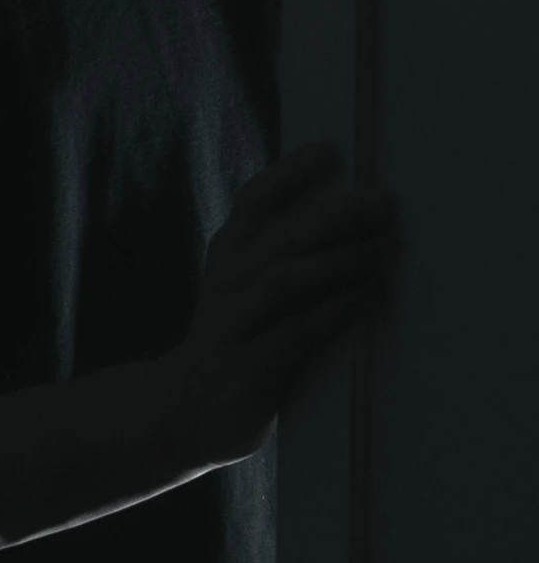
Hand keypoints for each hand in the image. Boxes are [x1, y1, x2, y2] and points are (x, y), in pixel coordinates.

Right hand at [162, 141, 395, 468]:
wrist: (180, 410)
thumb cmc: (231, 342)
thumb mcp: (242, 290)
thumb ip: (280, 258)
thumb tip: (354, 226)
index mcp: (227, 255)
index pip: (255, 200)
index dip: (291, 173)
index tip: (332, 151)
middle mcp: (227, 281)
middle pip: (283, 236)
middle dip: (337, 216)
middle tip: (383, 206)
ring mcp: (234, 322)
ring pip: (287, 278)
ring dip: (340, 261)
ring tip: (382, 252)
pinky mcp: (248, 365)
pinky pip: (297, 330)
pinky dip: (336, 311)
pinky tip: (368, 299)